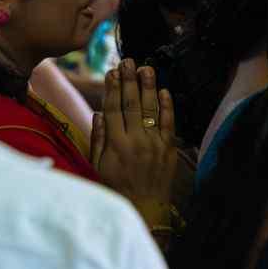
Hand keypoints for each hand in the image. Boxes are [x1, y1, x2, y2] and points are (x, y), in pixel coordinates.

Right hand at [91, 60, 179, 224]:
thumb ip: (98, 139)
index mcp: (115, 144)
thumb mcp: (98, 166)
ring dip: (149, 87)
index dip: (112, 88)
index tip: (112, 71)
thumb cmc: (116, 188)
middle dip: (130, 80)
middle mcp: (135, 140)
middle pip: (131, 104)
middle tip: (129, 61)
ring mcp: (154, 143)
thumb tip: (99, 113)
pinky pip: (169, 123)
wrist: (144, 208)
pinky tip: (165, 91)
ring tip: (147, 68)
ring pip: (151, 109)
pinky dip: (167, 106)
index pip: (113, 109)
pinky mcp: (169, 147)